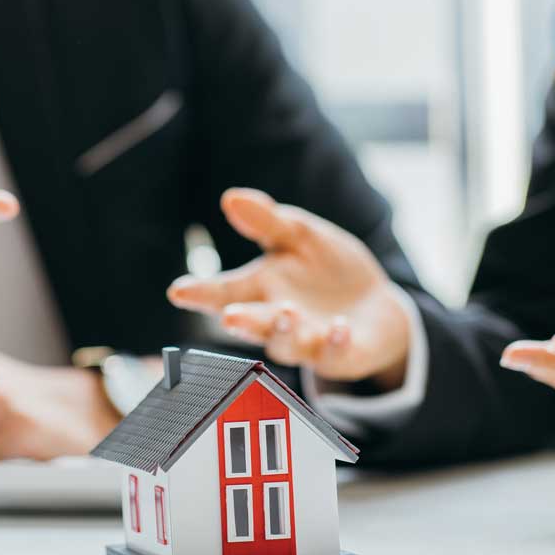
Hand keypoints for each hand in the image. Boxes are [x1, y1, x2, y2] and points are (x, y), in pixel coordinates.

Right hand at [166, 188, 410, 387]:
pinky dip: (336, 342)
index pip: (225, 291)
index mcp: (261, 289)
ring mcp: (308, 342)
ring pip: (289, 345)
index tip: (177, 292)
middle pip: (254, 325)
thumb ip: (269, 222)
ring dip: (286, 331)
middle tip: (229, 315)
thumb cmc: (327, 270)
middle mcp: (278, 321)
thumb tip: (231, 198)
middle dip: (243, 321)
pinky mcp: (342, 355)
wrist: (376, 304)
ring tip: (287, 311)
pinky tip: (339, 327)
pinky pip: (336, 354)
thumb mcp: (302, 237)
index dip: (200, 293)